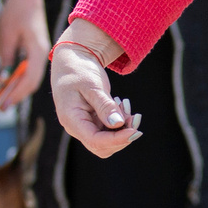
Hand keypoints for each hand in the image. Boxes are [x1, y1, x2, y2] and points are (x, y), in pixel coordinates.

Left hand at [0, 0, 48, 108]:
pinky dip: (19, 79)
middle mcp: (41, 54)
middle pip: (31, 82)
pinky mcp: (34, 50)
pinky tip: (9, 83)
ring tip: (3, 98)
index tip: (4, 103)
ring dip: (18, 89)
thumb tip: (0, 77)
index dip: (17, 93)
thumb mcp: (7, 34)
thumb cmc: (17, 10)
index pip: (29, 79)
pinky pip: (28, 70)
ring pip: (31, 77)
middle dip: (17, 95)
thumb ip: (5, 56)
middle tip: (2, 107)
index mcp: (37, 51)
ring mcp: (39, 53)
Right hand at [50, 23, 140, 157]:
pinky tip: (122, 105)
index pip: (95, 140)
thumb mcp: (92, 85)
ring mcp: (84, 126)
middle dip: (122, 137)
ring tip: (128, 108)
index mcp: (71, 119)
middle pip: (102, 147)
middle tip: (135, 117)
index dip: (116, 140)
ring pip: (108, 141)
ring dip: (123, 129)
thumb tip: (118, 124)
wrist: (73, 61)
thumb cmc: (79, 70)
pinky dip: (120, 122)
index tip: (134, 131)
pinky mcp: (93, 122)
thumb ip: (104, 106)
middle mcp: (77, 127)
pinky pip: (109, 130)